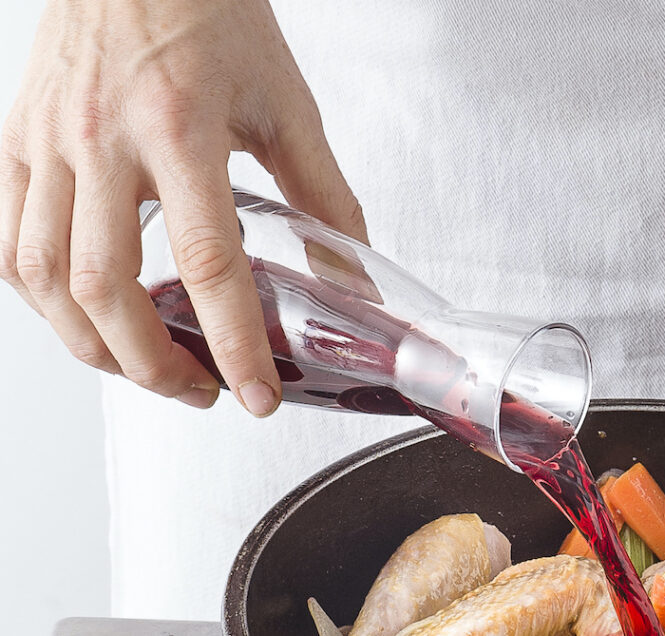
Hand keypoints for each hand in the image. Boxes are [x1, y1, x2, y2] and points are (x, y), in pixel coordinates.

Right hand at [0, 0, 364, 414]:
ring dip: (94, 345)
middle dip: (155, 365)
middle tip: (203, 390)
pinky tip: (83, 317)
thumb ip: (324, 193)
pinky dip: (41, 298)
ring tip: (148, 368)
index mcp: (182, 127)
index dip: (234, 343)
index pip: (209, 263)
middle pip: (107, 287)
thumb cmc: (211, 13)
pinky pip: (7, 241)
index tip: (256, 394)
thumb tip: (351, 272)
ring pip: (43, 276)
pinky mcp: (17, 140)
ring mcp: (48, 141)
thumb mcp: (285, 102)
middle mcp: (103, 139)